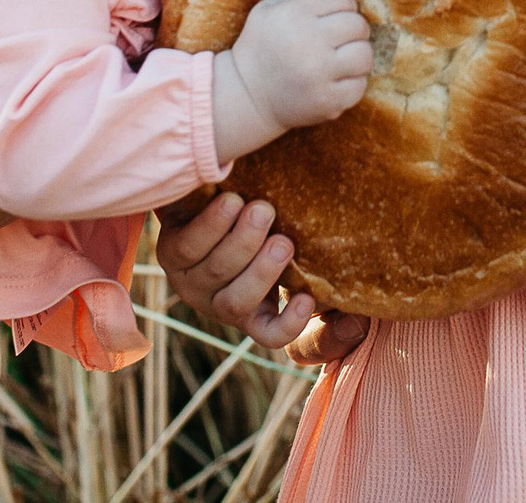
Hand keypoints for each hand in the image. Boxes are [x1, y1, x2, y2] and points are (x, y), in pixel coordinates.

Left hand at [152, 192, 371, 361]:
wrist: (211, 192)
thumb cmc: (263, 226)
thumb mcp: (291, 252)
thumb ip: (321, 278)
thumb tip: (356, 320)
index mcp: (251, 310)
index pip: (269, 333)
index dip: (288, 325)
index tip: (307, 298)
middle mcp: (217, 301)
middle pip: (236, 302)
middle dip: (261, 272)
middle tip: (283, 241)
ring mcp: (190, 278)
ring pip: (212, 272)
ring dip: (237, 242)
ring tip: (260, 209)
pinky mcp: (169, 248)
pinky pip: (186, 246)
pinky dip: (209, 225)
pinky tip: (230, 201)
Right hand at [211, 0, 372, 161]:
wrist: (247, 98)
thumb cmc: (262, 48)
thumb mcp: (267, 11)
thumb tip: (345, 1)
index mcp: (294, 14)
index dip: (343, 6)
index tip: (335, 17)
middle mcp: (308, 41)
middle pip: (357, 25)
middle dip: (353, 29)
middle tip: (341, 38)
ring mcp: (319, 73)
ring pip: (364, 54)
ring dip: (357, 55)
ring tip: (343, 58)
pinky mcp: (327, 100)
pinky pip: (360, 84)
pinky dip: (353, 82)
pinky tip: (337, 80)